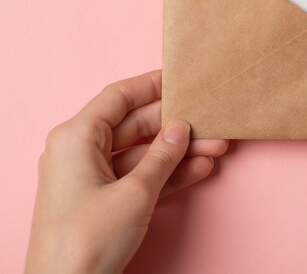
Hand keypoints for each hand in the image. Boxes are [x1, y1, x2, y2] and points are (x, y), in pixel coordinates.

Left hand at [24, 69, 227, 273]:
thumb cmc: (87, 240)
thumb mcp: (135, 192)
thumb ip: (163, 156)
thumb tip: (181, 128)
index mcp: (77, 136)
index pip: (119, 96)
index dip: (152, 85)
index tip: (181, 77)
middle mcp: (81, 150)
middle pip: (135, 124)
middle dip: (175, 126)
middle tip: (210, 120)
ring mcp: (92, 176)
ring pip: (142, 152)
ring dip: (178, 151)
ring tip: (215, 146)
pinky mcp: (103, 198)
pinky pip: (139, 176)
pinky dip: (167, 174)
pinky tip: (199, 168)